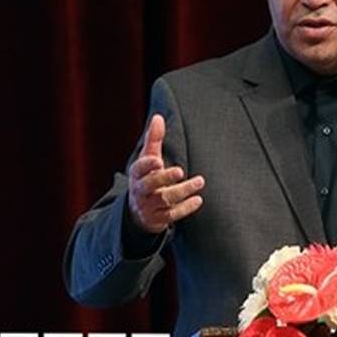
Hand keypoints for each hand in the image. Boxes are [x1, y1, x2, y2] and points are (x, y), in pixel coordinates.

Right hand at [127, 114, 204, 233]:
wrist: (139, 212)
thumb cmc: (146, 179)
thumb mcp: (148, 160)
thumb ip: (153, 140)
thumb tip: (158, 117)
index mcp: (137, 175)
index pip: (138, 169)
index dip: (146, 166)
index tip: (157, 161)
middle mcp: (141, 191)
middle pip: (149, 185)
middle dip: (164, 178)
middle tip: (180, 171)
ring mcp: (149, 206)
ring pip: (164, 199)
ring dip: (182, 190)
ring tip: (200, 181)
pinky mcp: (159, 219)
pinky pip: (172, 215)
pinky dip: (185, 208)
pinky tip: (198, 200)